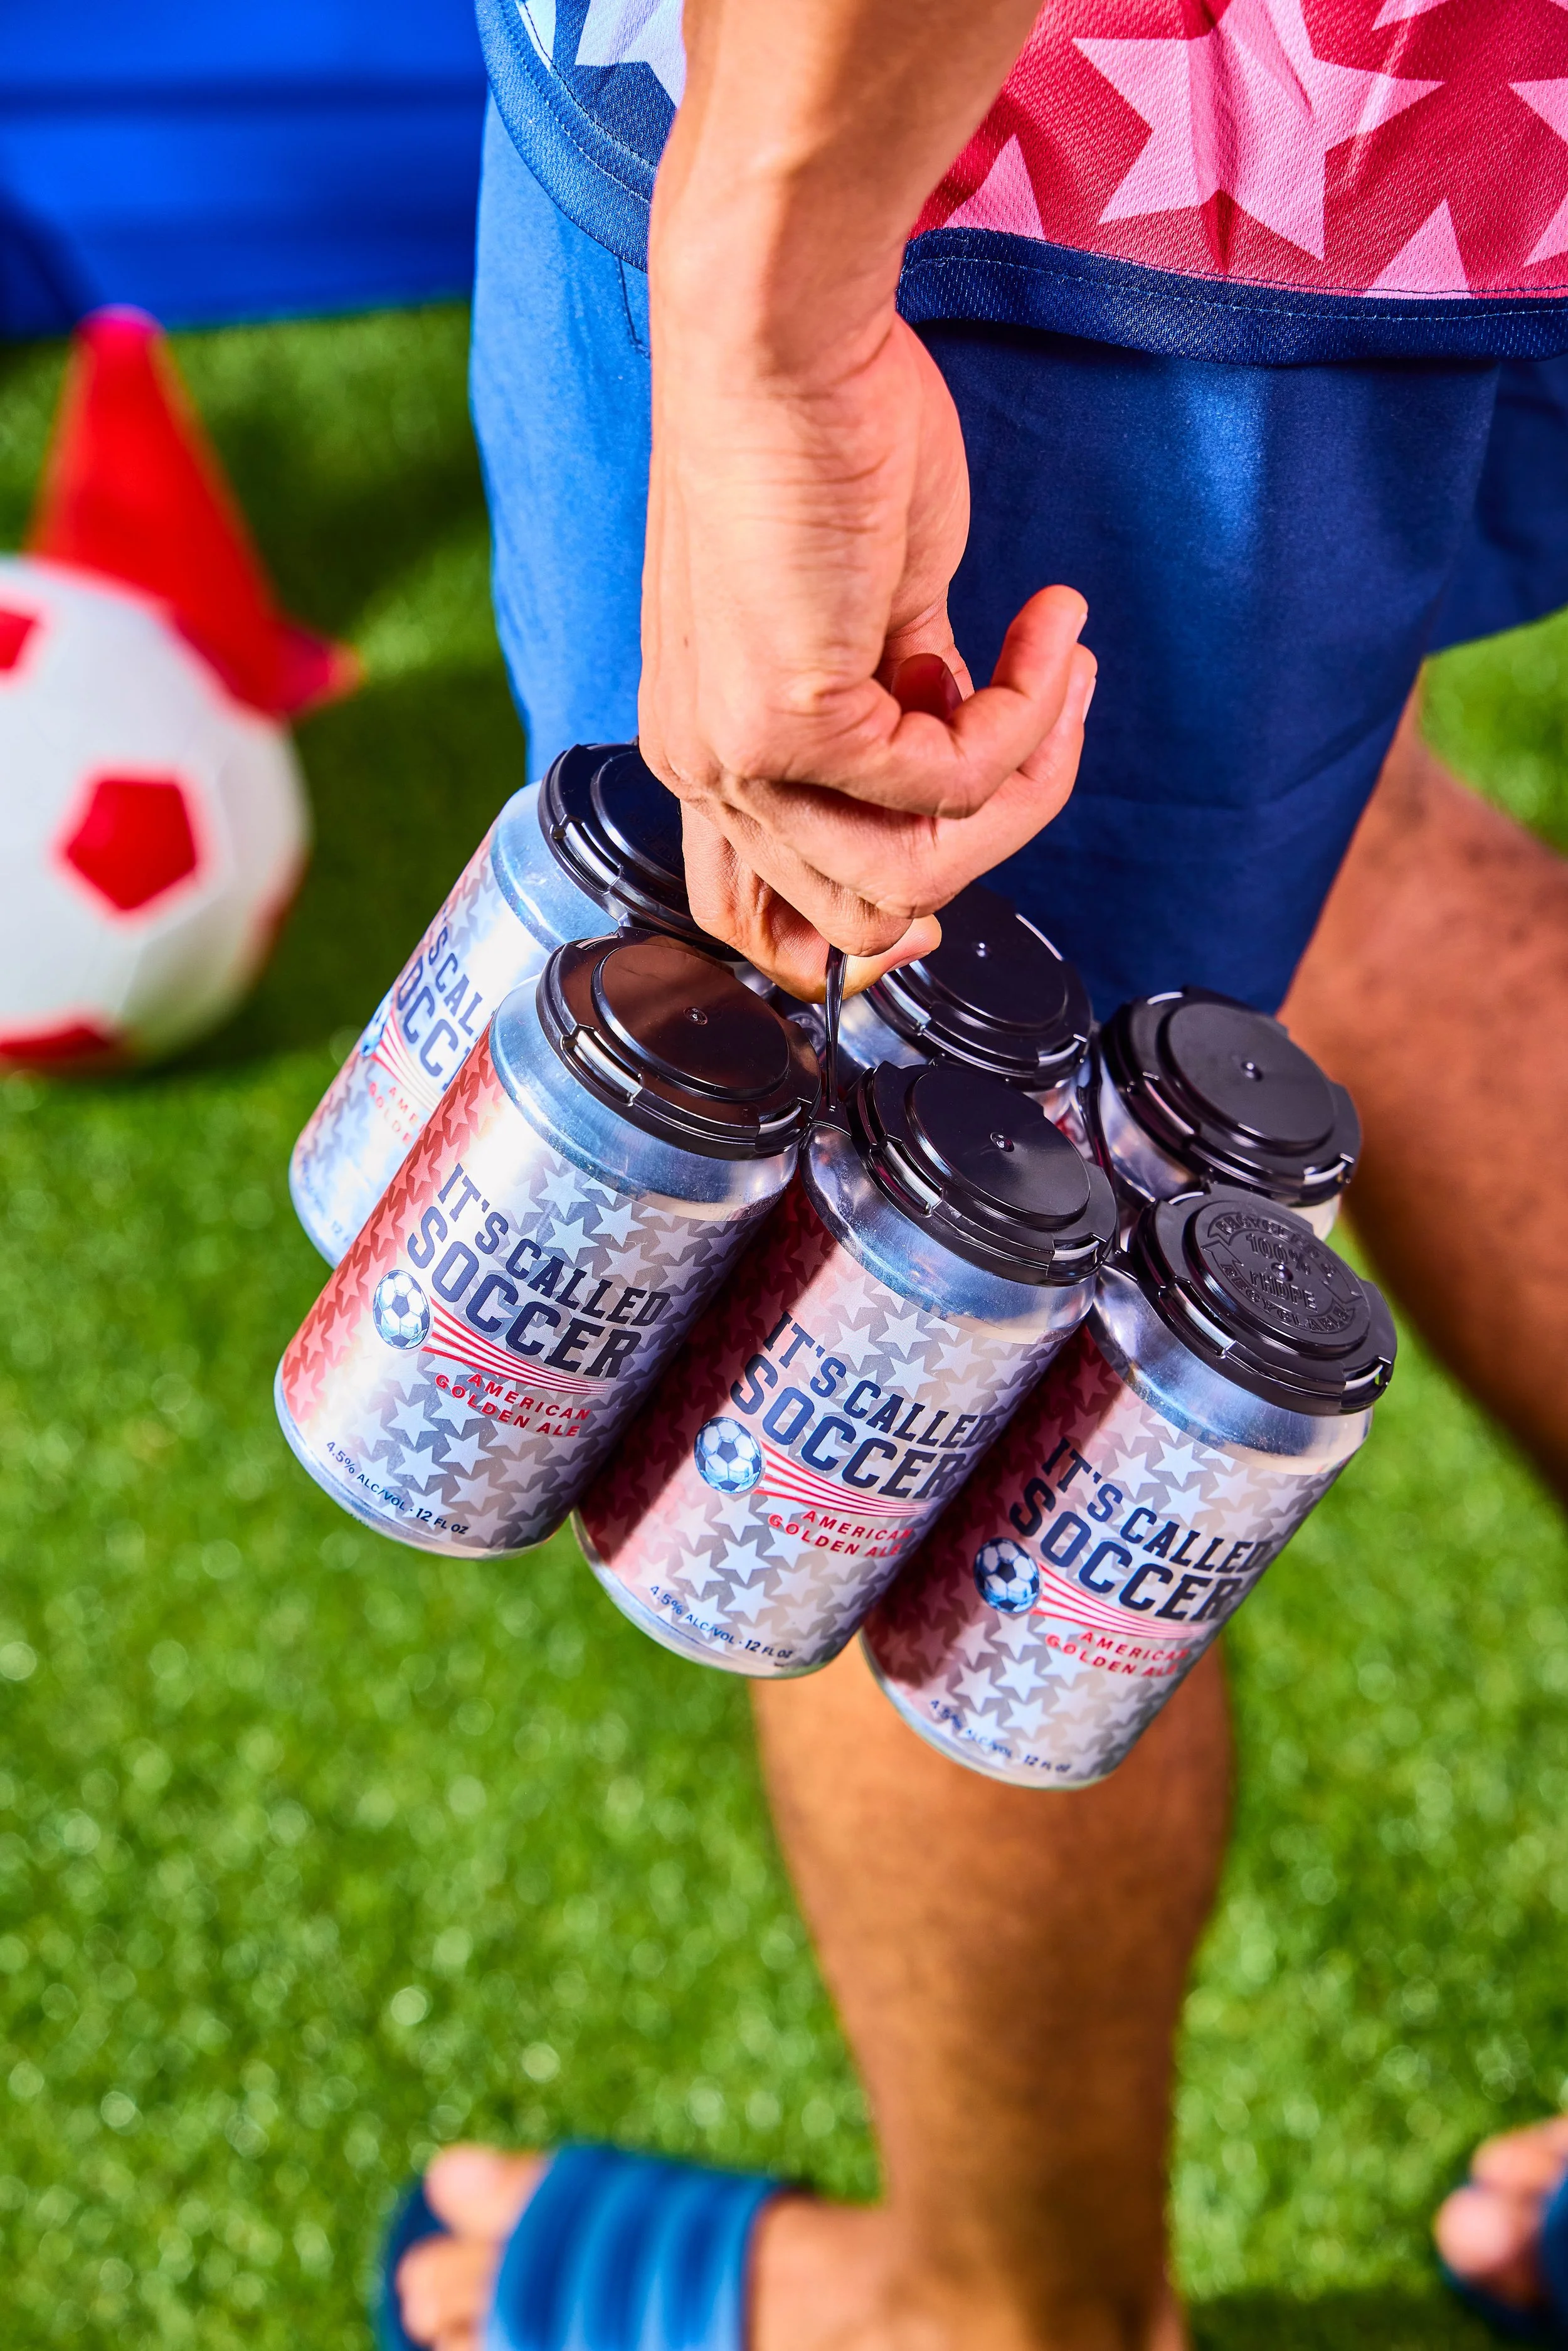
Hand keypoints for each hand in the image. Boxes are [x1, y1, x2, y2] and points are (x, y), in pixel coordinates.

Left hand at [641, 294, 1094, 998]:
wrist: (786, 335)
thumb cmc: (825, 439)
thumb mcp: (874, 612)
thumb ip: (905, 711)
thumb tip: (966, 770)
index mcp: (710, 750)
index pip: (757, 921)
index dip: (871, 927)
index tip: (971, 845)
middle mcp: (705, 772)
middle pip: (867, 913)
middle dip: (992, 827)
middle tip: (1051, 713)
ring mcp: (737, 759)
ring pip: (917, 871)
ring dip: (1025, 776)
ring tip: (1059, 665)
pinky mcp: (787, 724)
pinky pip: (950, 785)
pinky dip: (1026, 716)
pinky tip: (1048, 626)